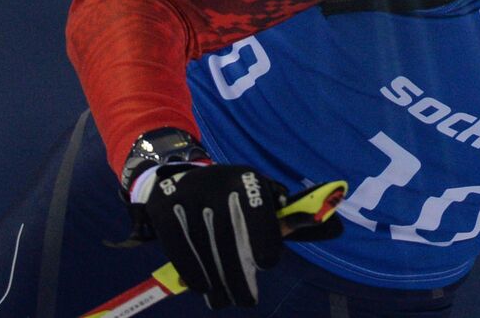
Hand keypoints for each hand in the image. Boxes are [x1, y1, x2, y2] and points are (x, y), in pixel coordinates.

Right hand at [135, 162, 287, 308]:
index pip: (258, 209)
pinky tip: (202, 288)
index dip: (264, 237)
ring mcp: (187, 194)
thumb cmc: (229, 196)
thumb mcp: (255, 196)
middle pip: (228, 236)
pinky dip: (191, 270)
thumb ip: (281, 215)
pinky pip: (178, 246)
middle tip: (247, 301)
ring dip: (216, 280)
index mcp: (245, 179)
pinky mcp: (163, 207)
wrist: (181, 178)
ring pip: (203, 245)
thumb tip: (316, 223)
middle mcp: (216, 183)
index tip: (267, 265)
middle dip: (238, 275)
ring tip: (224, 301)